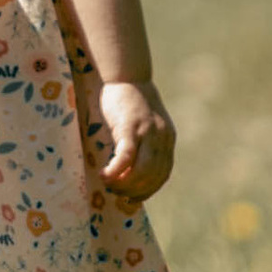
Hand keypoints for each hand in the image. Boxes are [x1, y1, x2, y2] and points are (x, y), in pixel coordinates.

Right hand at [96, 76, 174, 200]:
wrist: (126, 73)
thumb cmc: (130, 100)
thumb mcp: (146, 124)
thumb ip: (146, 143)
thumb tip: (133, 168)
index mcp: (167, 139)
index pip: (163, 174)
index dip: (148, 190)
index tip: (134, 197)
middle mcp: (162, 138)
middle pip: (153, 176)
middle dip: (135, 191)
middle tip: (117, 194)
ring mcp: (147, 133)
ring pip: (141, 172)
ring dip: (125, 185)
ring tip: (109, 185)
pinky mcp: (130, 127)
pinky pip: (126, 157)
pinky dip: (116, 171)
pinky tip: (105, 176)